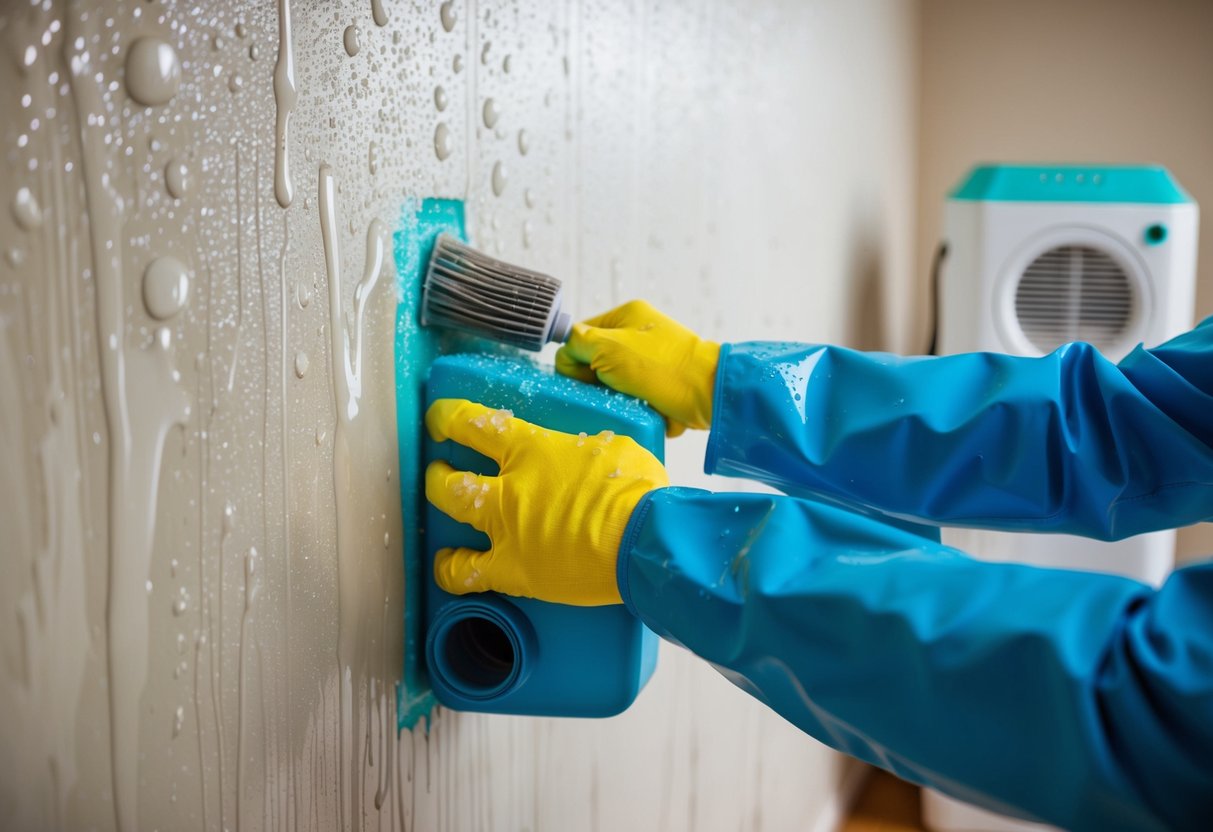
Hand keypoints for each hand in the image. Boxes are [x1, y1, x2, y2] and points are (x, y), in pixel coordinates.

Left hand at [425, 398, 669, 605]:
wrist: (643, 540)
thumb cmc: (637, 492)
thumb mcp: (614, 448)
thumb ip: (588, 448)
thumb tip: (590, 453)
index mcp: (533, 449)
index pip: (474, 423)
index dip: (448, 418)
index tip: (440, 419)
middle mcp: (510, 487)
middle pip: (451, 475)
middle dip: (437, 472)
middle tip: (438, 471)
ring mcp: (507, 529)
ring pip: (452, 513)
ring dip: (440, 506)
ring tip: (440, 507)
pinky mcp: (514, 570)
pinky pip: (468, 573)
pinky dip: (454, 571)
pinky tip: (450, 568)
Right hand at [554, 300, 719, 436]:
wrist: (710, 393)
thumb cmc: (660, 367)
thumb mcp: (608, 348)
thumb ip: (577, 344)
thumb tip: (565, 354)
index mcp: (627, 315)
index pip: (582, 335)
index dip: (575, 359)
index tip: (583, 378)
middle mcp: (640, 333)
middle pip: (598, 362)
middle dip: (599, 382)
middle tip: (609, 391)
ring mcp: (653, 359)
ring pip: (615, 383)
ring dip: (618, 398)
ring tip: (631, 402)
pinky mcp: (663, 384)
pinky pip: (636, 398)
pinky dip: (638, 407)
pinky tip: (646, 410)